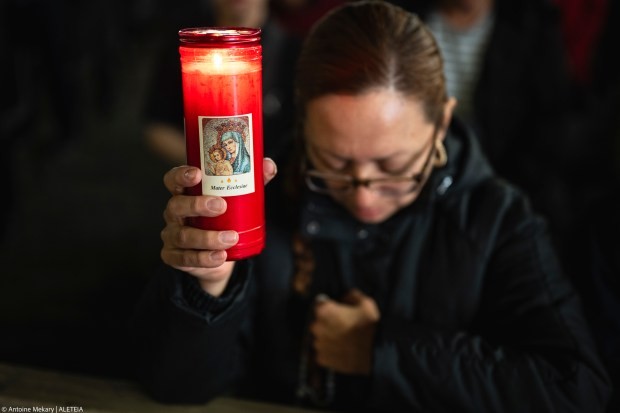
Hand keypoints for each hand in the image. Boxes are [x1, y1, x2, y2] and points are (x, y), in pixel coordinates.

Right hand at [160, 158, 276, 295]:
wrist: (219, 255)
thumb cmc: (225, 219)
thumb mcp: (239, 200)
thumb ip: (253, 182)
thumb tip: (269, 166)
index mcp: (185, 193)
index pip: (173, 179)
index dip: (181, 175)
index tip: (198, 174)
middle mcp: (174, 213)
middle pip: (176, 205)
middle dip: (197, 205)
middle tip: (221, 206)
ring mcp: (172, 235)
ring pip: (183, 235)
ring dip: (208, 237)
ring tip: (231, 237)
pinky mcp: (174, 257)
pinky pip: (186, 259)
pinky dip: (204, 258)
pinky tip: (220, 256)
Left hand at [310, 289, 379, 374]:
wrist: (376, 355)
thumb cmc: (371, 327)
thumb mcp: (366, 303)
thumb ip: (350, 296)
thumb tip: (343, 298)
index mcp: (324, 311)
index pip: (320, 306)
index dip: (331, 309)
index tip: (340, 313)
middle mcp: (316, 327)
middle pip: (318, 323)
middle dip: (328, 324)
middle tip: (343, 328)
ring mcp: (318, 344)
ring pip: (320, 338)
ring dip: (328, 338)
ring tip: (344, 341)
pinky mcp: (321, 359)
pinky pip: (322, 353)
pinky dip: (329, 352)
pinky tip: (342, 351)